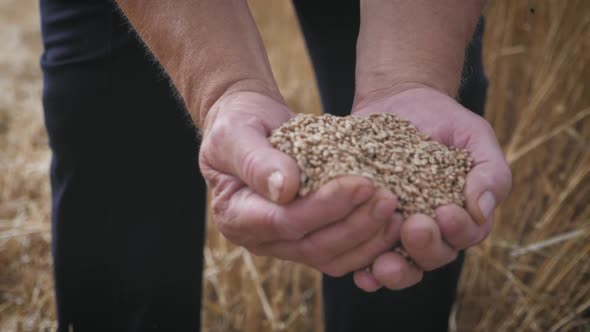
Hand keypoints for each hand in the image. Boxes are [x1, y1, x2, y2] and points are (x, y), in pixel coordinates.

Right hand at [199, 91, 402, 275]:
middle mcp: (259, 239)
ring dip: (368, 238)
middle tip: (389, 199)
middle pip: (313, 246)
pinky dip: (368, 241)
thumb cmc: (239, 123)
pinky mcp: (308, 239)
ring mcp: (285, 244)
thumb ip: (256, 161)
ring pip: (331, 257)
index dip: (324, 207)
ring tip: (398, 213)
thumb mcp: (236, 133)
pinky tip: (393, 221)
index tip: (361, 184)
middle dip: (355, 225)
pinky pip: (341, 252)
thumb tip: (285, 190)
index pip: (284, 221)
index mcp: (236, 215)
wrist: (250, 124)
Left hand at [350, 86, 511, 290]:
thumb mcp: (474, 136)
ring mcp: (396, 230)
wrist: (399, 101)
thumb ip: (490, 170)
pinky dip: (364, 271)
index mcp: (460, 214)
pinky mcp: (365, 225)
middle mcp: (430, 230)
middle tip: (414, 227)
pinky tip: (360, 274)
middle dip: (425, 248)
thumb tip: (484, 208)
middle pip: (433, 256)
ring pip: (401, 266)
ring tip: (382, 265)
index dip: (458, 230)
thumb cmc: (444, 120)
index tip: (445, 212)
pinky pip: (365, 256)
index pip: (466, 234)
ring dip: (394, 271)